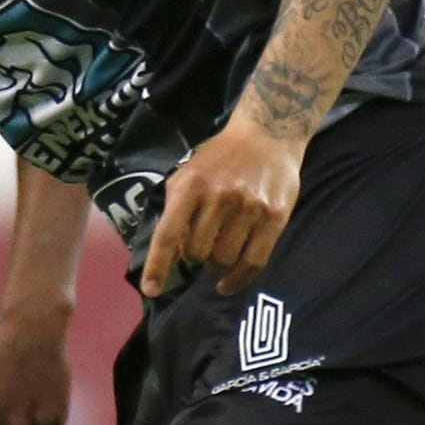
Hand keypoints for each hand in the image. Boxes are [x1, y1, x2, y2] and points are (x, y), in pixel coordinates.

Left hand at [139, 117, 303, 298]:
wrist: (267, 134)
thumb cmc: (220, 157)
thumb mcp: (187, 174)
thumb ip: (175, 209)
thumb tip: (169, 253)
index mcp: (191, 186)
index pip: (169, 234)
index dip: (158, 266)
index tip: (151, 289)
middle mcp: (220, 197)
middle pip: (198, 253)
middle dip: (195, 256)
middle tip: (201, 245)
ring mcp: (250, 208)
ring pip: (224, 260)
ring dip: (217, 263)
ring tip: (220, 248)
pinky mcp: (274, 217)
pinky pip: (254, 262)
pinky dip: (238, 280)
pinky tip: (227, 284)